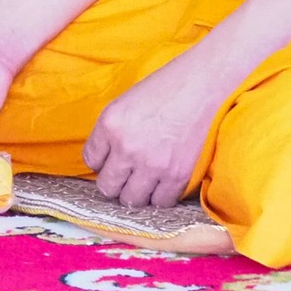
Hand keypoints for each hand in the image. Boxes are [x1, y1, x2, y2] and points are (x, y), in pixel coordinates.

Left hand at [83, 49, 234, 207]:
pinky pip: (160, 202)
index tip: (111, 159)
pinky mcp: (177, 175)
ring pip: (132, 200)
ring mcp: (152, 164)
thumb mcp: (123, 105)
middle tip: (125, 176)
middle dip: (114, 183)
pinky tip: (161, 184)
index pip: (91, 160)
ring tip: (143, 182)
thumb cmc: (162, 90)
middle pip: (107, 187)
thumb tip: (104, 161)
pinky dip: (159, 197)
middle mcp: (127, 148)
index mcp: (110, 125)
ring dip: (136, 194)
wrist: (200, 87)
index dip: (101, 161)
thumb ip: (110, 133)